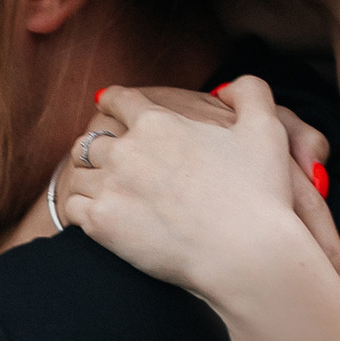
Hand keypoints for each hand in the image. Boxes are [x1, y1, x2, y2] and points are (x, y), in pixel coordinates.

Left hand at [54, 77, 339, 305]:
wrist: (245, 253)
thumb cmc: (259, 194)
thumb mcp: (266, 128)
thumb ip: (250, 93)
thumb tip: (226, 87)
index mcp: (158, 121)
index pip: (119, 100)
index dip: (111, 101)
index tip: (105, 104)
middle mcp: (127, 149)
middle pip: (92, 139)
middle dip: (95, 145)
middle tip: (100, 155)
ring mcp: (111, 187)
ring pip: (79, 173)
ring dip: (88, 178)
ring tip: (96, 187)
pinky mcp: (101, 224)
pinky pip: (73, 208)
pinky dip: (78, 210)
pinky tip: (90, 215)